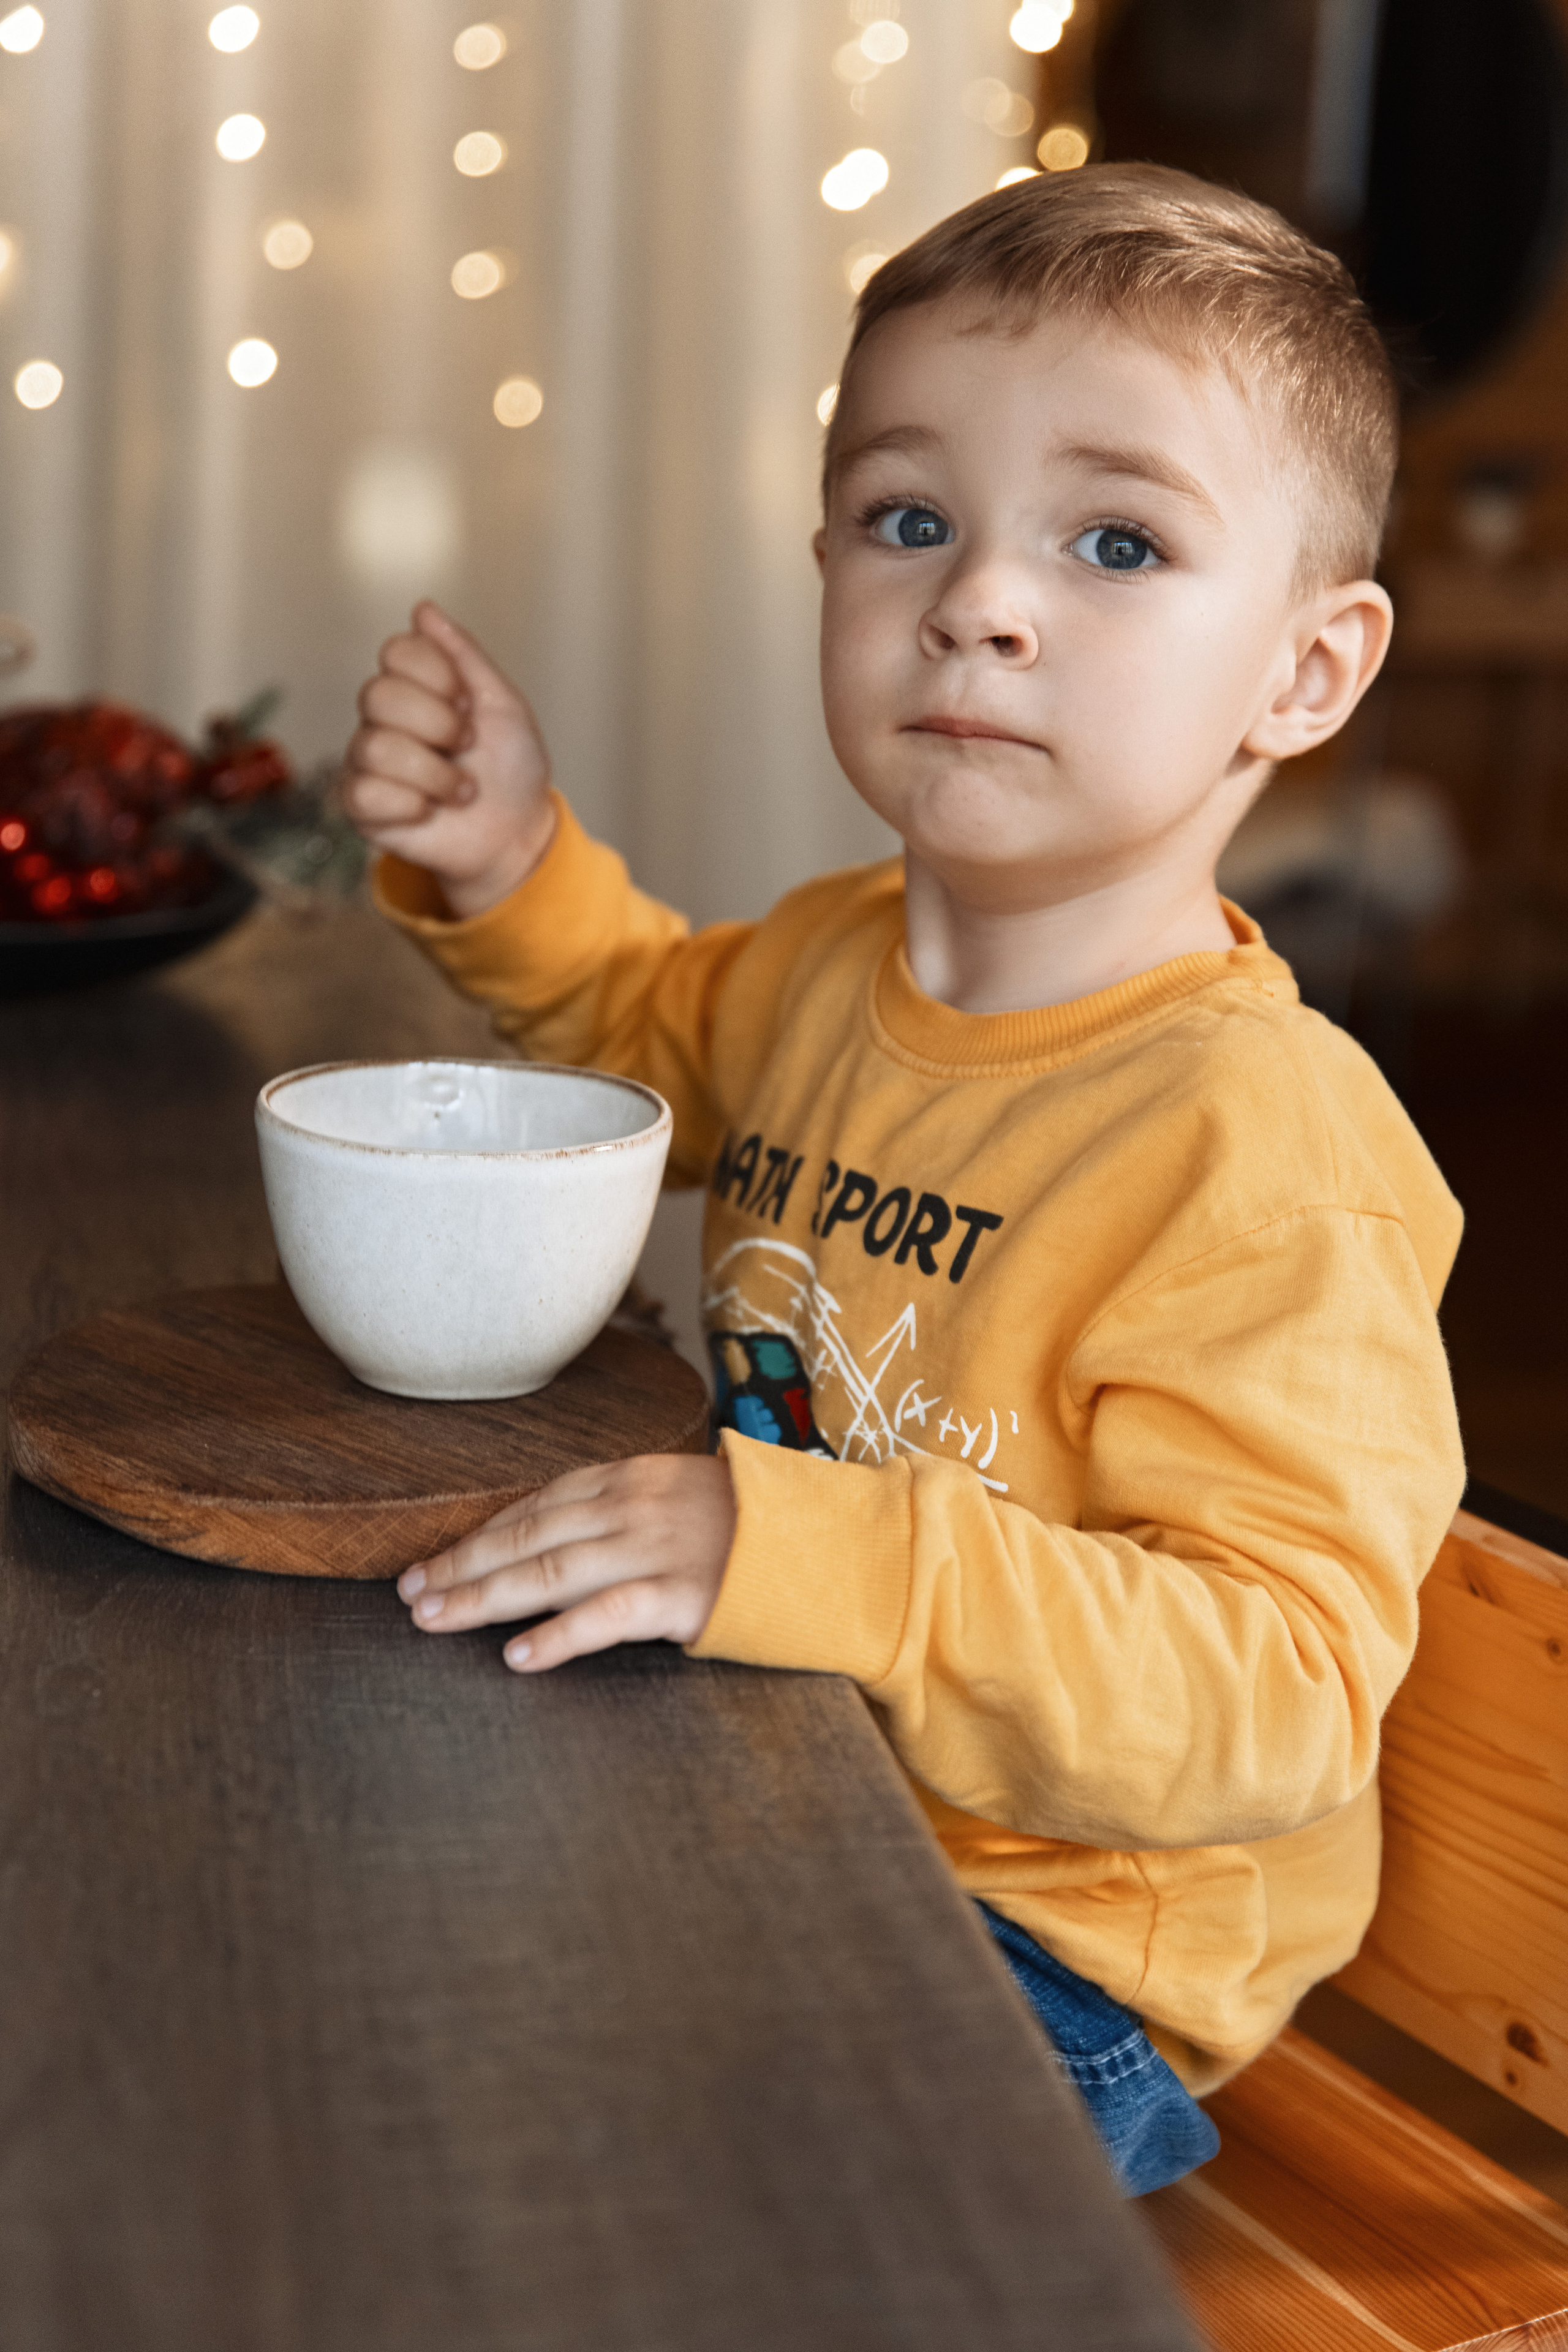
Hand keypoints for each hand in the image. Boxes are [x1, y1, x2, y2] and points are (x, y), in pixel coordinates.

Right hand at [344, 600, 555, 917]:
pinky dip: (412, 805)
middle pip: (377, 693)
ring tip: (462, 791)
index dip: (440, 678)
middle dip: (439, 725)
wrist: (516, 834)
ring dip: (437, 775)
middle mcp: (383, 717)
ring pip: (376, 746)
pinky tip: (429, 812)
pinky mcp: (361, 805)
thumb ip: (464, 655)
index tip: (471, 706)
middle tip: (467, 747)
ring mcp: (367, 760)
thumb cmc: (511, 769)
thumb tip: (423, 608)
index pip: (397, 651)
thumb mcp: (503, 704)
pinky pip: (365, 792)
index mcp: (414, 685)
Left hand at [396, 1453, 736, 1672]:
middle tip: (410, 1591)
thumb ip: (628, 1509)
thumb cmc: (760, 1527)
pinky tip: (518, 1657)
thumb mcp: (686, 1496)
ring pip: (552, 1570)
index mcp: (634, 1477)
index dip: (481, 1532)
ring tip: (434, 1619)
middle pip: (529, 1534)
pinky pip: (608, 1615)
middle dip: (463, 1563)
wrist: (837, 1542)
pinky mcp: (684, 1595)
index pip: (539, 1502)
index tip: (435, 1558)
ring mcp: (658, 1549)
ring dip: (484, 1597)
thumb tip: (561, 1535)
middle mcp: (636, 1507)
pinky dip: (559, 1636)